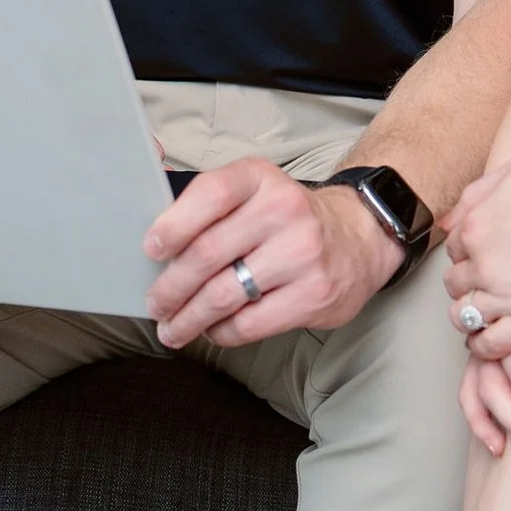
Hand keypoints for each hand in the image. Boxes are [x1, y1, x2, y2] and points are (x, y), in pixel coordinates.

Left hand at [145, 160, 396, 347]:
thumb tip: (151, 228)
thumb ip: (207, 203)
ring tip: (172, 328)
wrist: (359, 238)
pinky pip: (249, 323)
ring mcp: (302, 253)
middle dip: (170, 286)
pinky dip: (221, 331)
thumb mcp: (255, 191)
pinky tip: (213, 330)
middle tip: (155, 304)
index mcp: (260, 179)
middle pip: (208, 253)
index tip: (151, 250)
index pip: (211, 193)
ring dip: (188, 318)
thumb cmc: (289, 219)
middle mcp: (284, 210)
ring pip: (224, 294)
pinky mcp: (314, 294)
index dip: (173, 225)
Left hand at [442, 145, 510, 360]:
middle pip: (456, 284)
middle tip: (493, 284)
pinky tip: (497, 340)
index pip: (455, 251)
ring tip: (492, 315)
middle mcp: (484, 262)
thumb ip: (475, 197)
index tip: (489, 258)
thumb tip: (449, 223)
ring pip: (465, 316)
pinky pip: (492, 345)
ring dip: (473, 315)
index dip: (473, 255)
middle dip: (470, 283)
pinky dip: (486, 346)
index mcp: (475, 227)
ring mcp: (508, 294)